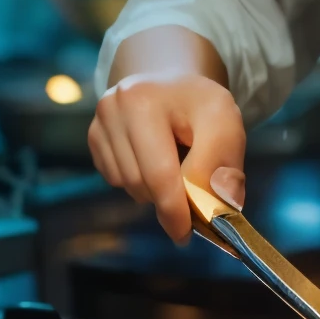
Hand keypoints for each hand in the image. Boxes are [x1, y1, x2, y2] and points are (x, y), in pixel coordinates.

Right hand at [88, 70, 245, 242]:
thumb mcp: (225, 122)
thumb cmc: (200, 106)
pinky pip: (114, 179)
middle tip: (191, 202)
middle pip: (140, 183)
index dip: (175, 210)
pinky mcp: (94, 136)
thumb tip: (222, 203)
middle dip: (167, 199)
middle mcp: (112, 107)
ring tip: (174, 167)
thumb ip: (225, 162)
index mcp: (143, 99)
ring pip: (126, 185)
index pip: (158, 174)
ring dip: (153, 190)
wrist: (172, 85)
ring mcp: (99, 122)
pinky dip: (137, 180)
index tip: (186, 234)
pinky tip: (152, 160)